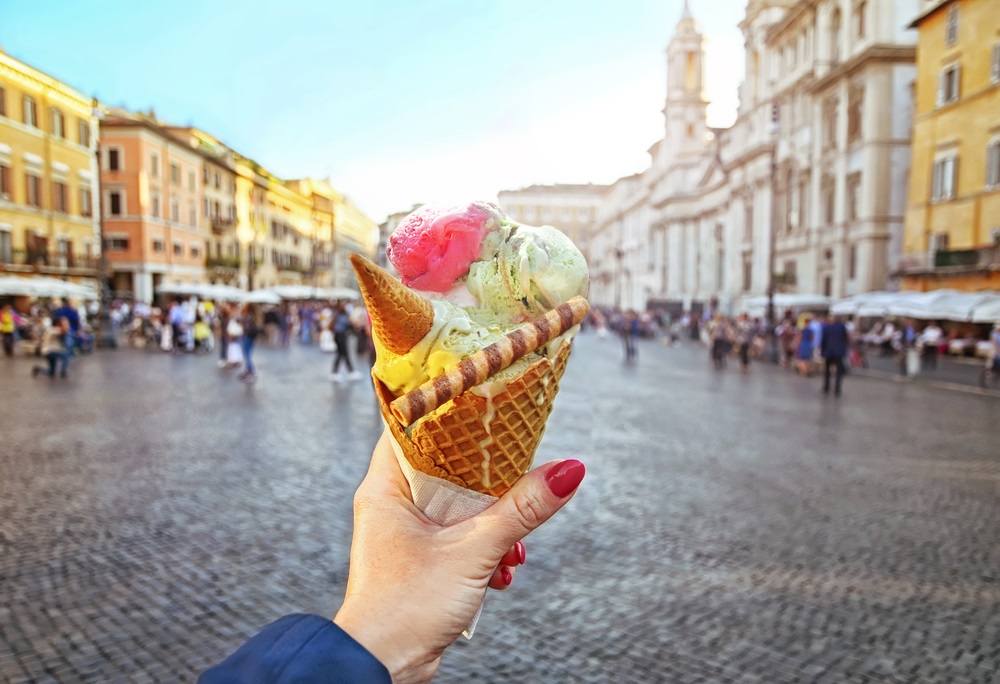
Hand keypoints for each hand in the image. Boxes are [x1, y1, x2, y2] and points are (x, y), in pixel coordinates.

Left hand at [334, 430, 584, 683]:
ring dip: (492, 522)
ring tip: (512, 541)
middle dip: (486, 479)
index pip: (413, 427)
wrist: (383, 667)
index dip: (449, 413)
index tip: (484, 403)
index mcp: (385, 488)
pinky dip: (484, 547)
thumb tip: (564, 472)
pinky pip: (460, 536)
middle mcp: (391, 505)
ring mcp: (406, 533)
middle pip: (445, 465)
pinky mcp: (422, 560)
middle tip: (516, 473)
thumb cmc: (402, 609)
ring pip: (458, 505)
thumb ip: (521, 509)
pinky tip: (502, 567)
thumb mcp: (473, 551)